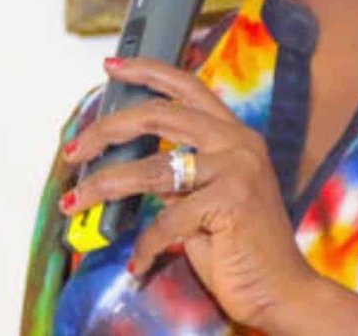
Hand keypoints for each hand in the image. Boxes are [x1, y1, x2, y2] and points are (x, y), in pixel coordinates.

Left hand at [60, 57, 320, 330]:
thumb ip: (177, 176)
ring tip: (76, 202)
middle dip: (108, 130)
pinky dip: (144, 245)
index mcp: (234, 135)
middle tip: (75, 149)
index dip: (147, 72)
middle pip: (159, 115)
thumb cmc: (240, 249)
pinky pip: (166, 220)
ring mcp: (238, 170)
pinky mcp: (231, 202)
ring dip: (105, 185)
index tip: (111, 67)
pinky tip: (136, 262)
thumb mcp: (205, 199)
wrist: (282, 291)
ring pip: (153, 168)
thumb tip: (127, 167)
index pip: (187, 87)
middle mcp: (238, 143)